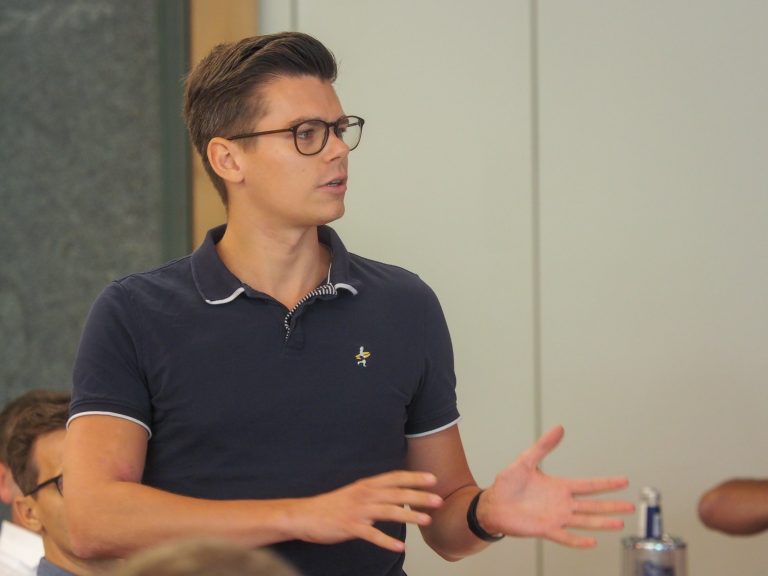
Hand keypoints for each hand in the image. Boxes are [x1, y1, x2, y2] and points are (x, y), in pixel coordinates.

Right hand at [294, 470, 443, 551]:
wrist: (305, 514)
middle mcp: (364, 494)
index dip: (414, 477)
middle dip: (419, 496)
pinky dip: (386, 540)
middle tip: (438, 500)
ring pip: (388, 511)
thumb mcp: (355, 493)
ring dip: (409, 515)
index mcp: (366, 485)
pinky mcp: (350, 526)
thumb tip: (396, 497)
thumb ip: (375, 494)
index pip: (395, 478)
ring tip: (426, 520)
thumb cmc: (332, 505)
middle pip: (397, 493)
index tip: (432, 478)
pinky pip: (372, 535)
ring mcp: (358, 510)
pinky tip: (400, 546)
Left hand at [478, 425, 633, 546]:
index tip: (624, 481)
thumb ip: (543, 446)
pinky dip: (578, 540)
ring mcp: (555, 517)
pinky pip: (565, 536)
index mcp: (559, 486)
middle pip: (592, 505)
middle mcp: (561, 503)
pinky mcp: (545, 529)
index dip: (606, 483)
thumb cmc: (507, 484)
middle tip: (631, 506)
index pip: (588, 485)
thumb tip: (559, 428)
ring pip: (584, 521)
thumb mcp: (525, 460)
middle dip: (612, 505)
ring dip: (601, 522)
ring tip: (619, 524)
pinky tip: (592, 541)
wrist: (492, 504)